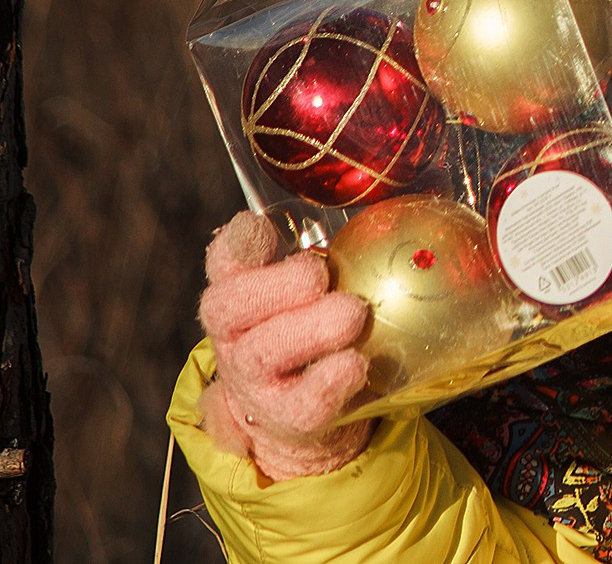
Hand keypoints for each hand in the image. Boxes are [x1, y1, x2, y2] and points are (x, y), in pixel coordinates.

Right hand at [195, 211, 373, 478]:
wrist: (304, 415)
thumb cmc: (311, 332)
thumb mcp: (308, 292)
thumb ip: (318, 257)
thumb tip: (357, 222)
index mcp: (240, 295)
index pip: (224, 263)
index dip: (236, 245)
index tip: (255, 225)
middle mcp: (235, 337)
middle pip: (228, 307)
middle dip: (274, 285)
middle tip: (318, 273)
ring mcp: (254, 381)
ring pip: (263, 353)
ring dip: (308, 329)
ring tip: (352, 313)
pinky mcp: (287, 418)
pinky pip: (303, 402)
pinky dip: (328, 381)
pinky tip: (355, 363)